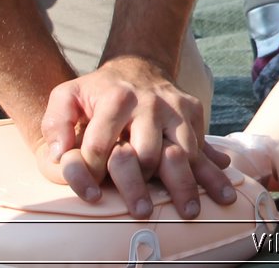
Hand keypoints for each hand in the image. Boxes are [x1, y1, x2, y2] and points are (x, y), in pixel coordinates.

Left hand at [34, 56, 234, 218]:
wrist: (138, 65)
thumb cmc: (97, 90)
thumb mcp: (67, 95)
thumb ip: (55, 122)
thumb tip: (59, 154)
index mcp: (116, 98)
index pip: (102, 144)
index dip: (93, 172)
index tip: (92, 197)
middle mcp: (150, 103)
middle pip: (148, 152)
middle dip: (142, 185)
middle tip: (141, 213)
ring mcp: (176, 108)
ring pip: (182, 151)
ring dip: (186, 183)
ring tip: (189, 211)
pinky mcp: (194, 112)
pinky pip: (202, 144)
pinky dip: (213, 170)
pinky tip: (222, 192)